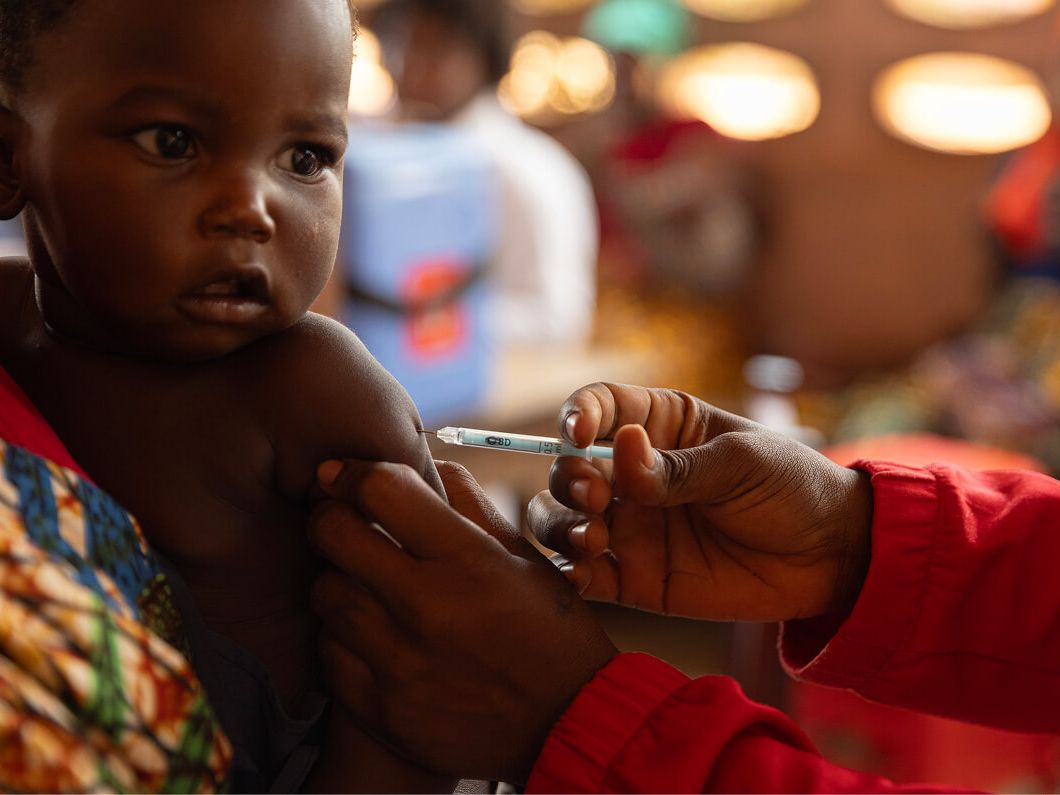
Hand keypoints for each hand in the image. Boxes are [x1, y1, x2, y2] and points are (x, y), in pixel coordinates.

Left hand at [309, 459, 617, 783]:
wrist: (567, 727)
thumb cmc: (550, 632)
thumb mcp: (523, 558)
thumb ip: (468, 505)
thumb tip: (423, 464)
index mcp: (467, 559)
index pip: (379, 490)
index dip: (350, 472)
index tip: (340, 475)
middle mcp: (426, 607)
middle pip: (332, 535)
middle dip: (329, 517)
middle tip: (340, 522)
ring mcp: (398, 662)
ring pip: (324, 594)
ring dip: (338, 579)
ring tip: (363, 584)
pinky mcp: (381, 709)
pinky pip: (328, 653)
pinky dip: (340, 636)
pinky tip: (369, 634)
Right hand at [529, 383, 872, 621]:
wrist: (829, 558)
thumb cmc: (790, 488)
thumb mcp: (740, 463)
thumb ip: (678, 467)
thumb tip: (619, 447)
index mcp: (658, 427)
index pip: (598, 407)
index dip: (577, 415)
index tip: (578, 433)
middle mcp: (632, 474)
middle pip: (570, 468)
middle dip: (570, 480)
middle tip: (597, 497)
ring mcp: (630, 526)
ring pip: (562, 520)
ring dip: (560, 524)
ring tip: (593, 536)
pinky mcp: (634, 578)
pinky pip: (586, 576)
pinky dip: (571, 575)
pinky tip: (584, 573)